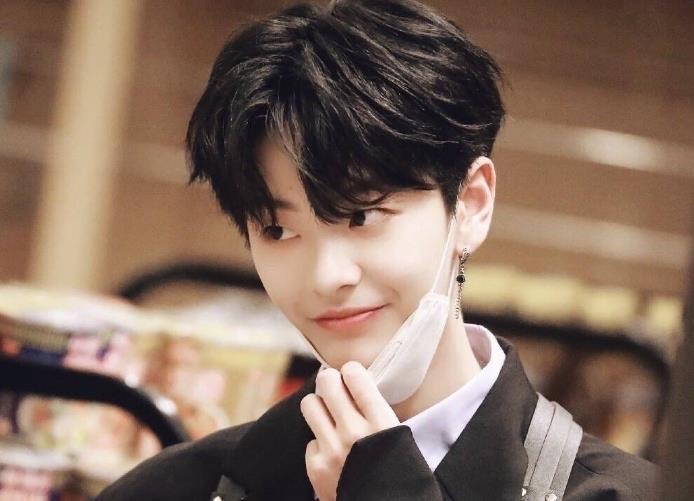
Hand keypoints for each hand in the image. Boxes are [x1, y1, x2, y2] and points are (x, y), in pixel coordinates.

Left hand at [300, 361, 399, 500]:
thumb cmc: (397, 474)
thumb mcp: (398, 438)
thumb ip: (378, 413)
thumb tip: (357, 386)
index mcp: (382, 423)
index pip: (355, 375)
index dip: (351, 371)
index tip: (351, 375)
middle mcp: (355, 433)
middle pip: (327, 382)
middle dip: (330, 381)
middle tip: (334, 388)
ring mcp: (332, 450)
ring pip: (309, 404)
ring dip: (319, 407)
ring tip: (329, 417)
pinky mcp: (316, 467)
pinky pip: (310, 441)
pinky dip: (319, 446)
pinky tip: (332, 455)